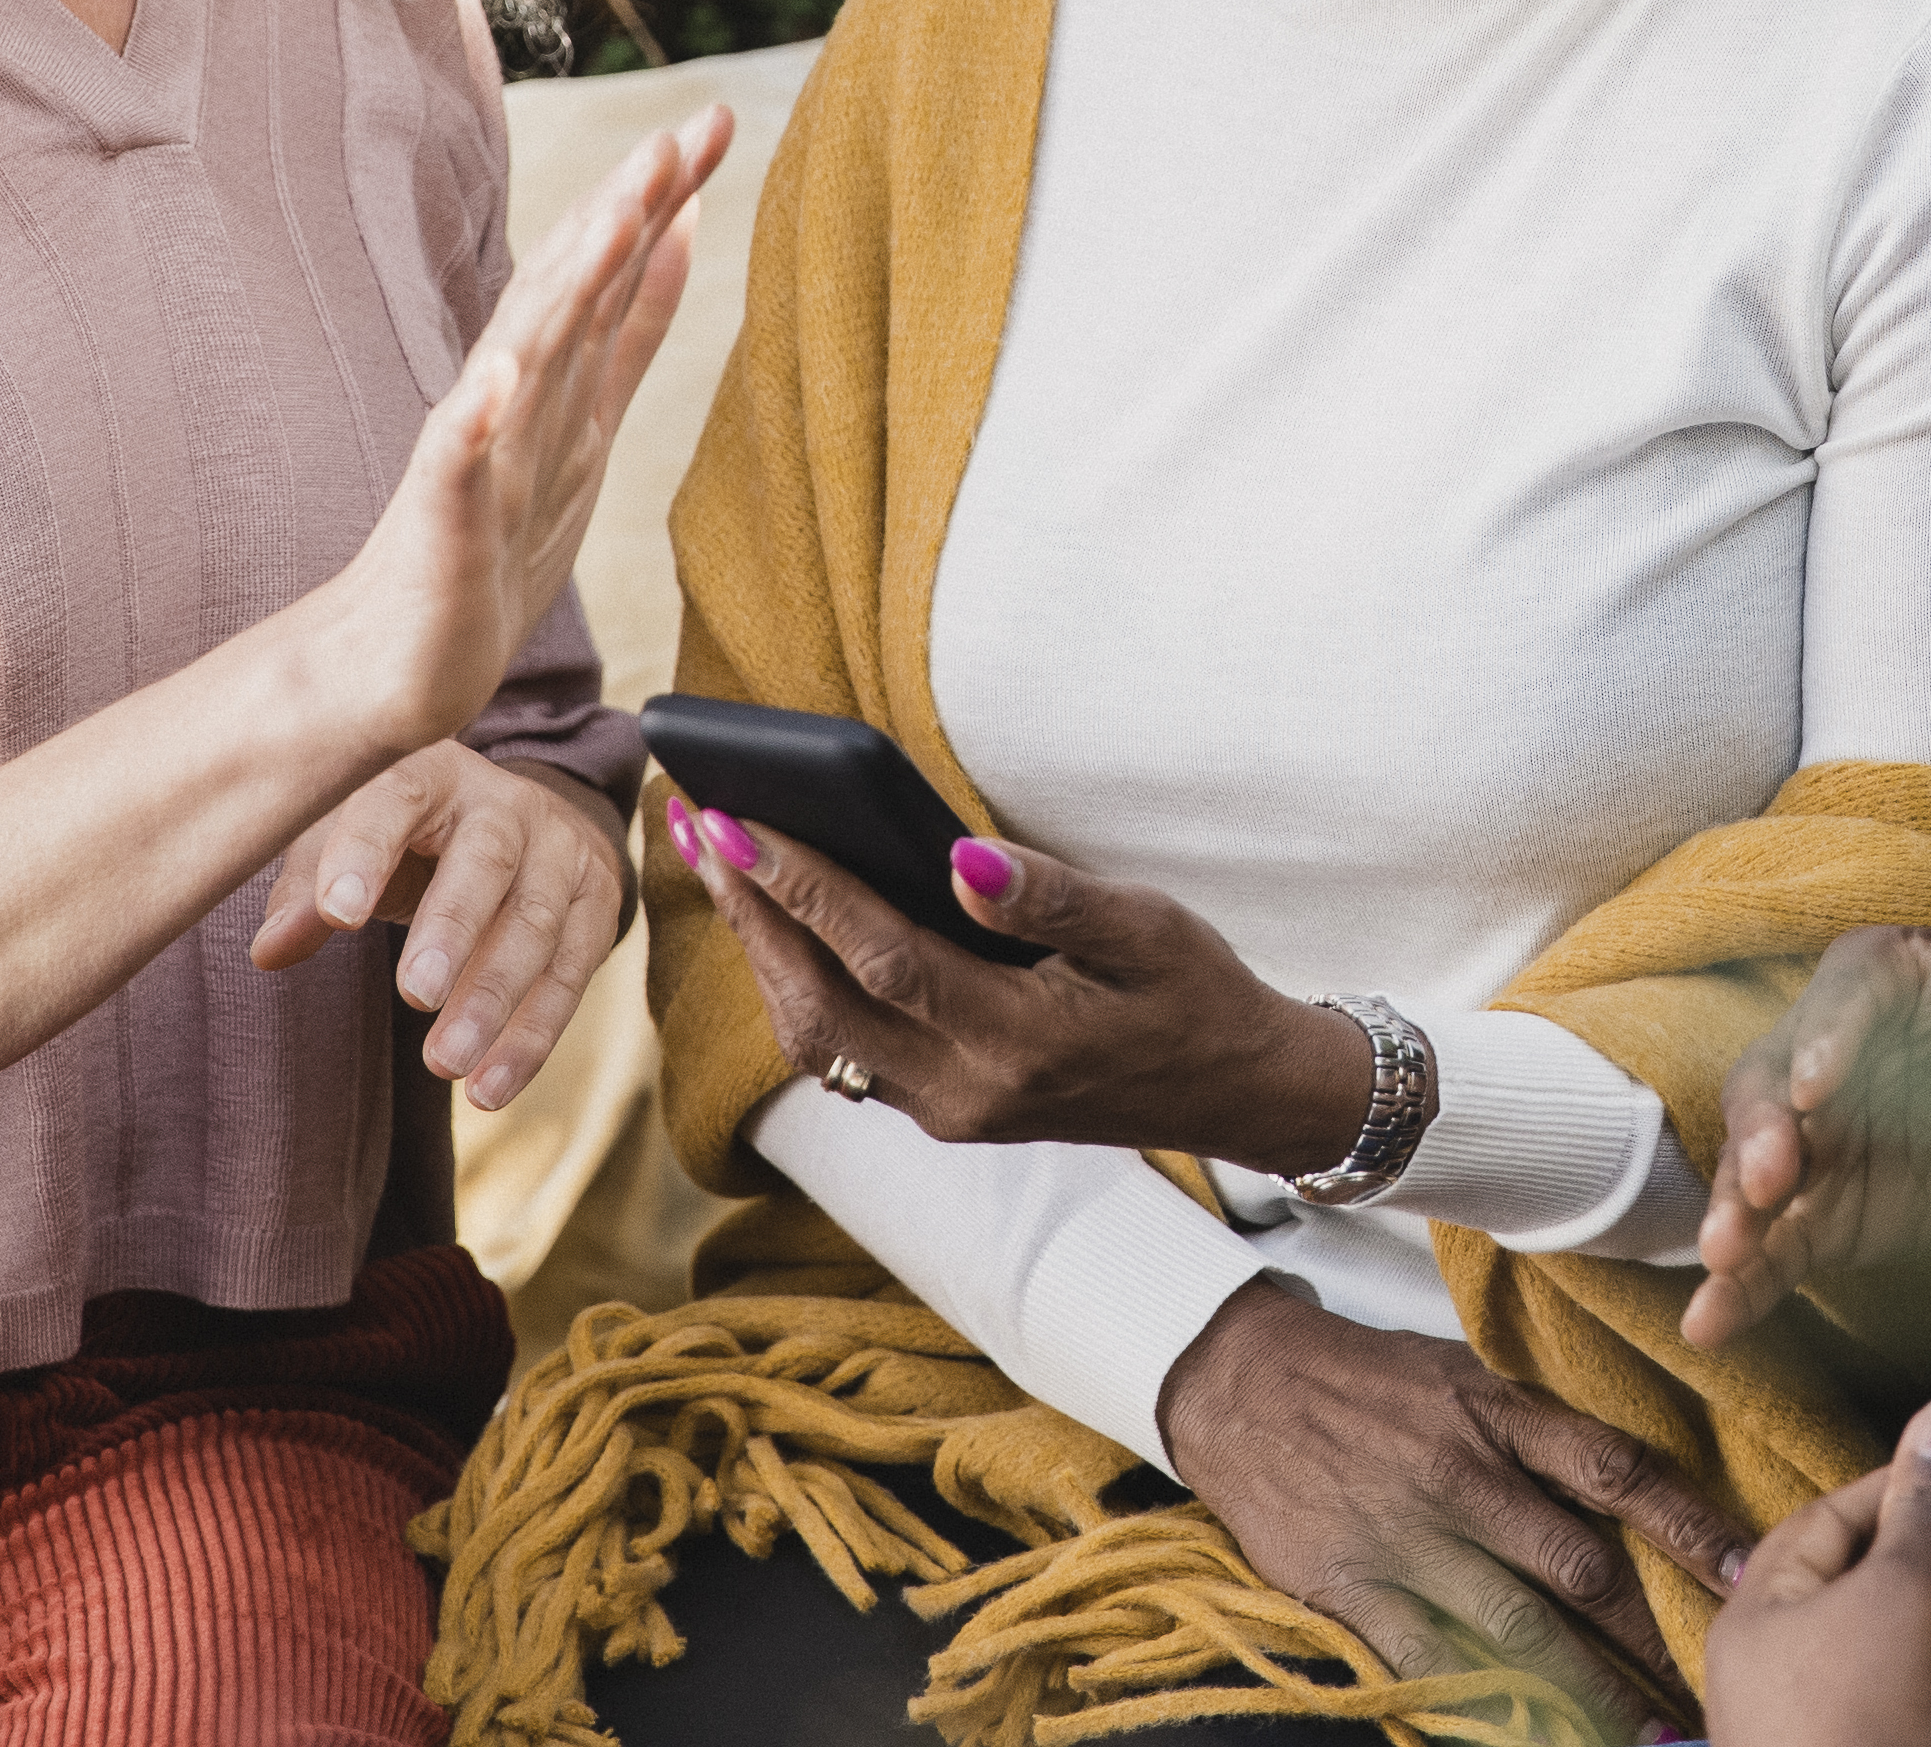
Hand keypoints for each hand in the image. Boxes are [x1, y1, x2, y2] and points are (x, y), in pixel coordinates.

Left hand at [257, 741, 626, 1109]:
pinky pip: (571, 972)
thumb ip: (309, 890)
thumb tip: (270, 951)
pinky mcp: (596, 902)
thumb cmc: (406, 839)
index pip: (397, 797)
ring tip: (445, 1064)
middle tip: (414, 995)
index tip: (336, 916)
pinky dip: (532, 1036)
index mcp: (431, 772)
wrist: (513, 825)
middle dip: (452, 929)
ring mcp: (561, 850)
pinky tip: (490, 1087)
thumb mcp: (349, 842)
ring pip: (536, 923)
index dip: (365, 852)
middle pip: (486, 860)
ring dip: (493, 999)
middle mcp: (506, 803)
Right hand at [315, 103, 732, 756]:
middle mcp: (518, 404)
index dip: (666, 200)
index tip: (716, 119)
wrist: (394, 661)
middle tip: (671, 137)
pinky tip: (489, 382)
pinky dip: (471, 426)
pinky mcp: (441, 530)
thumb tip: (682, 223)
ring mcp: (477, 462)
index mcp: (558, 381)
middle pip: (574, 294)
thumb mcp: (586, 419)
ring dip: (564, 289)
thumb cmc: (492, 541)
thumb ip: (630, 325)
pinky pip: (456, 474)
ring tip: (610, 218)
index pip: (618, 274)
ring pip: (525, 362)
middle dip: (623, 214)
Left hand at [668, 804, 1377, 1172]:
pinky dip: (797, 982)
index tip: (740, 820)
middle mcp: (963, 1093)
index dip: (804, 888)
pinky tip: (777, 920)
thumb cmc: (1196, 993)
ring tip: (718, 858)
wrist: (1234, 1092)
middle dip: (751, 910)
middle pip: (821, 1004)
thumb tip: (960, 859)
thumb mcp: (1149, 929)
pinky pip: (841, 1051)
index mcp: (1017, 1044)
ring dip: (760, 947)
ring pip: (816, 1038)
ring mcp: (946, 1111)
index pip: (881, 957)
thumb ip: (1052, 900)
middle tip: (696, 820)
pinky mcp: (941, 1110)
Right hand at [1157, 1276, 1753, 1736]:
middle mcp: (1466, 1476)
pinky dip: (1490, 1707)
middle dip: (1655, 1637)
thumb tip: (1624, 1486)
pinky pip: (1437, 1662)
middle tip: (1712, 1682)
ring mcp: (1410, 1538)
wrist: (1240, 1384)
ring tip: (1647, 1733)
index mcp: (1500, 1414)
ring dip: (1593, 1691)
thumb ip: (1535, 1432)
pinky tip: (1534, 1737)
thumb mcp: (1462, 1377)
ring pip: (1523, 1631)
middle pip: (1585, 1569)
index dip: (1688, 1526)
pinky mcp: (1355, 1589)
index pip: (1618, 1472)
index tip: (1744, 1575)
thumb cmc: (1366, 1380)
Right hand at [1684, 810, 1930, 1352]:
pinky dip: (1739, 1288)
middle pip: (1771, 1081)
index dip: (1828, 1037)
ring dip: (1735, 1211)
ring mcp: (1815, 1139)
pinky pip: (1771, 1248)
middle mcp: (1825, 1052)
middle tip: (1773, 1179)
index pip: (1842, 995)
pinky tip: (1711, 1327)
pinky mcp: (1820, 1213)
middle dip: (1763, 1132)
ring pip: (1754, 1167)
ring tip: (1727, 1260)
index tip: (1824, 1087)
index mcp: (1878, 978)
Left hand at [1704, 1399, 1930, 1746]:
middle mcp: (1778, 1671)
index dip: (1906, 1481)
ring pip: (1893, 1641)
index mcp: (1760, 1616)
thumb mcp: (1907, 1598)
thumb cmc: (1875, 1726)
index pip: (1831, 1516)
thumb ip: (1928, 1507)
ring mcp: (1822, 1730)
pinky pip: (1911, 1698)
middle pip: (1862, 1580)